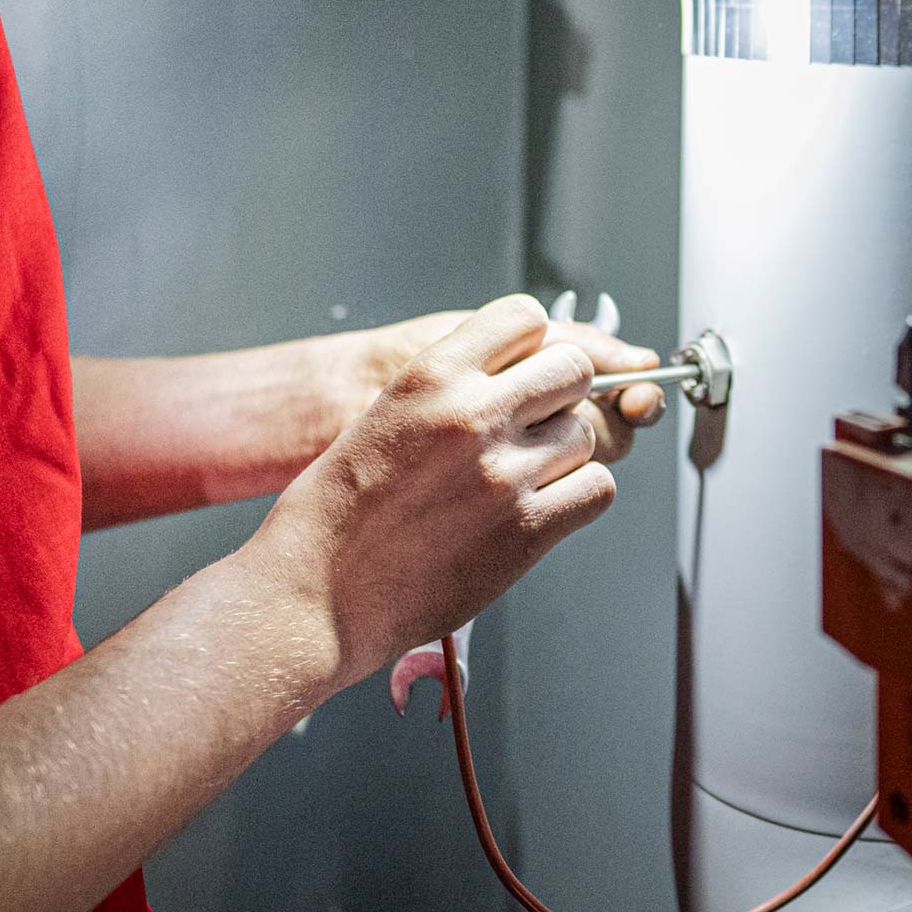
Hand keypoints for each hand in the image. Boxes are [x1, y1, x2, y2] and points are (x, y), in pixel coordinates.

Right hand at [246, 295, 617, 690]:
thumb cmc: (339, 508)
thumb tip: (521, 373)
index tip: (524, 370)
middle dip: (561, 394)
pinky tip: (543, 509)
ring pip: (588, 434)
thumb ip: (455, 385)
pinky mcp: (526, 531)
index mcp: (433, 373)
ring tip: (524, 479)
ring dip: (567, 454)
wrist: (314, 594)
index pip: (525, 317)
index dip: (531, 345)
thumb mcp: (388, 411)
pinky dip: (579, 497)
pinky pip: (597, 489)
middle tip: (535, 426)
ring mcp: (504, 474)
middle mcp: (474, 414)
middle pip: (573, 368)